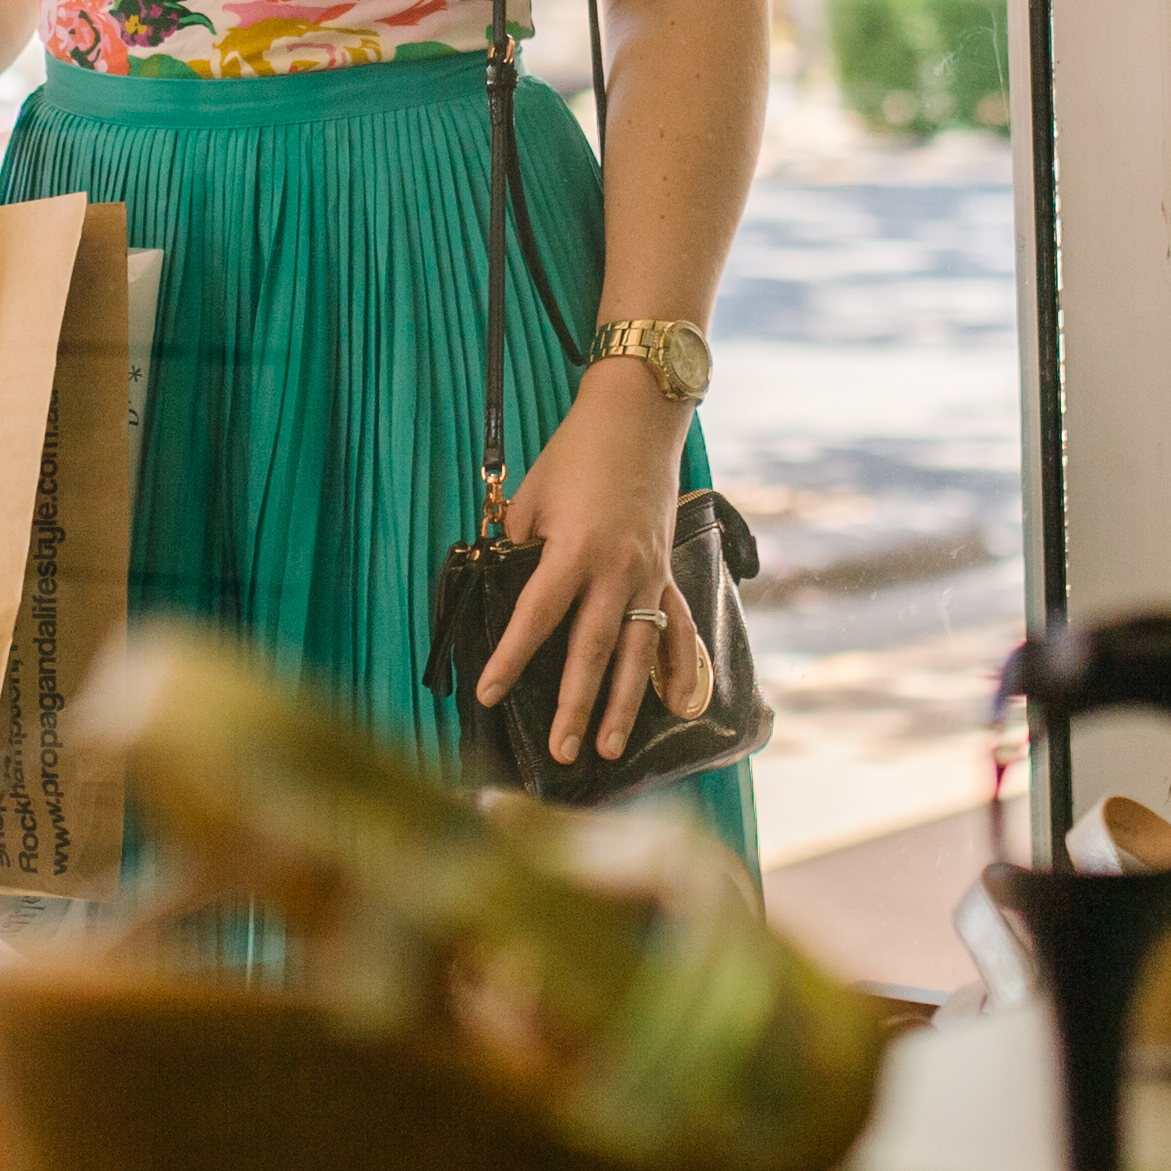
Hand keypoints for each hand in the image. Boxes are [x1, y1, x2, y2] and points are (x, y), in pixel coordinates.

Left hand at [471, 365, 697, 763]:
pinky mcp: (668, 571)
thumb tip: (505, 591)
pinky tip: (678, 703)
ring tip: (611, 747)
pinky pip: (679, 627)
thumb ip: (520, 549)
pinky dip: (682, 667)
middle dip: (575, 704)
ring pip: (639, 651)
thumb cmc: (574, 455)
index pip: (536, 616)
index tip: (488, 695)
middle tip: (562, 751)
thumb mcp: (532, 498)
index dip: (510, 658)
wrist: (636, 419)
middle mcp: (617, 569)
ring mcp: (649, 574)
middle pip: (592, 649)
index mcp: (573, 549)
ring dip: (626, 702)